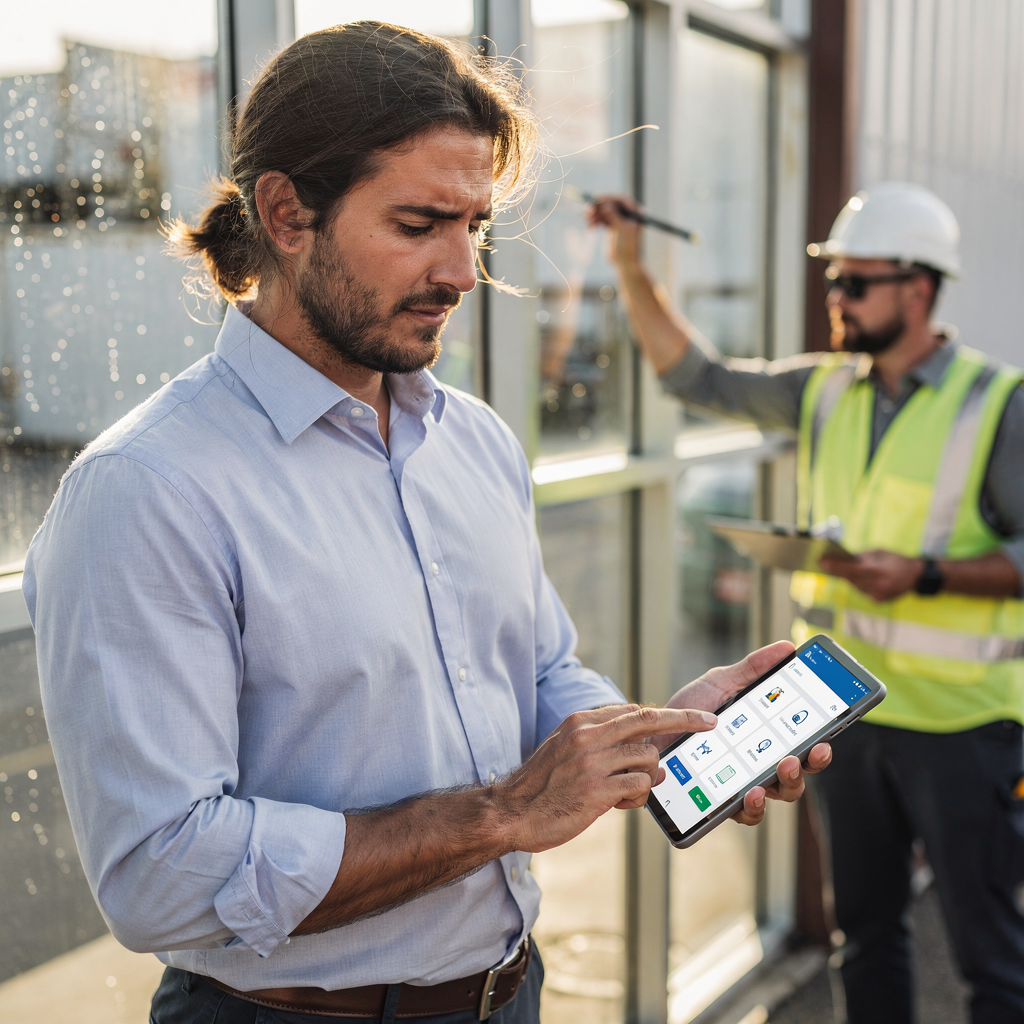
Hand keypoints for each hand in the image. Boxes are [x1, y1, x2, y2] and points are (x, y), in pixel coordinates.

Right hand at [494, 704, 716, 852]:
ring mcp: (592, 762)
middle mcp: (588, 735)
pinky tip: (620, 804)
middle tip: (709, 722)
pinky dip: (638, 796)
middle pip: (649, 719)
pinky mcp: (597, 790)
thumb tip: (644, 749)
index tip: (688, 717)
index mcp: (580, 722)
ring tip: (627, 793)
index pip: (632, 710)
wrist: (512, 812)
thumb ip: (601, 743)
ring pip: (648, 757)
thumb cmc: (541, 785)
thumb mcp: (564, 748)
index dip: (663, 715)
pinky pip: (639, 786)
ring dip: (648, 777)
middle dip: (685, 719)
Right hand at [587, 194, 642, 269]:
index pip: (621, 200)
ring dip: (595, 215)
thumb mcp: (621, 230)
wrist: (625, 264)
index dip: (608, 198)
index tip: (596, 199)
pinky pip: (602, 220)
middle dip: (599, 207)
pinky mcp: (612, 227)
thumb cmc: (627, 247)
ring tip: (586, 219)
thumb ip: (614, 216)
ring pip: (605, 212)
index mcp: (635, 212)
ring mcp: (620, 220)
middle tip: (588, 208)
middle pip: (611, 204)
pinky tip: (590, 227)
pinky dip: (595, 222)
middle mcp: (628, 214)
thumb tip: (605, 205)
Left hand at [654, 641, 832, 826]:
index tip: (826, 738)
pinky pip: (744, 813)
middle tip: (803, 753)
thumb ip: (752, 669)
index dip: (820, 746)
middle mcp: (759, 765)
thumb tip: (787, 646)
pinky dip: (753, 806)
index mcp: (766, 737)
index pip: (803, 745)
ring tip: (781, 768)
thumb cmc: (687, 709)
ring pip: (777, 796)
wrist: (648, 731)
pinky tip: (751, 793)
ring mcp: (741, 785)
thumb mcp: (720, 683)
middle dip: (807, 766)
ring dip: (786, 784)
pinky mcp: (719, 802)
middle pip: (797, 774)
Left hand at [819, 549, 922, 601]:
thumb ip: (861, 557)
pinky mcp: (878, 600)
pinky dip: (859, 583)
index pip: (850, 569)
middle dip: (837, 570)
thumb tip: (842, 559)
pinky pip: (862, 590)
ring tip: (839, 568)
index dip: (834, 566)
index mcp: (878, 570)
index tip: (820, 561)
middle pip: (850, 578)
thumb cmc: (895, 560)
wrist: (915, 576)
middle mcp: (877, 585)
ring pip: (855, 585)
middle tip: (824, 563)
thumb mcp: (879, 552)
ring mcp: (878, 595)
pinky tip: (859, 577)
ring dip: (849, 577)